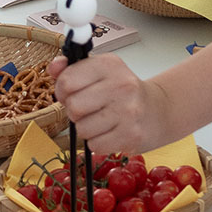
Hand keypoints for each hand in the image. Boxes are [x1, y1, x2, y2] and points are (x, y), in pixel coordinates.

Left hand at [48, 53, 170, 154]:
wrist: (157, 110)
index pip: (66, 81)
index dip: (63, 91)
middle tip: (89, 109)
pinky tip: (110, 132)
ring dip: (86, 129)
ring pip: (82, 129)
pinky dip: (98, 143)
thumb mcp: (99, 72)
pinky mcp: (131, 135)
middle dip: (75, 112)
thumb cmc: (121, 91)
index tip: (73, 93)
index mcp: (109, 65)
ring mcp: (128, 111)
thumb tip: (54, 67)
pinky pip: (95, 146)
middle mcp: (121, 85)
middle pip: (73, 107)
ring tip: (101, 121)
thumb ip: (71, 69)